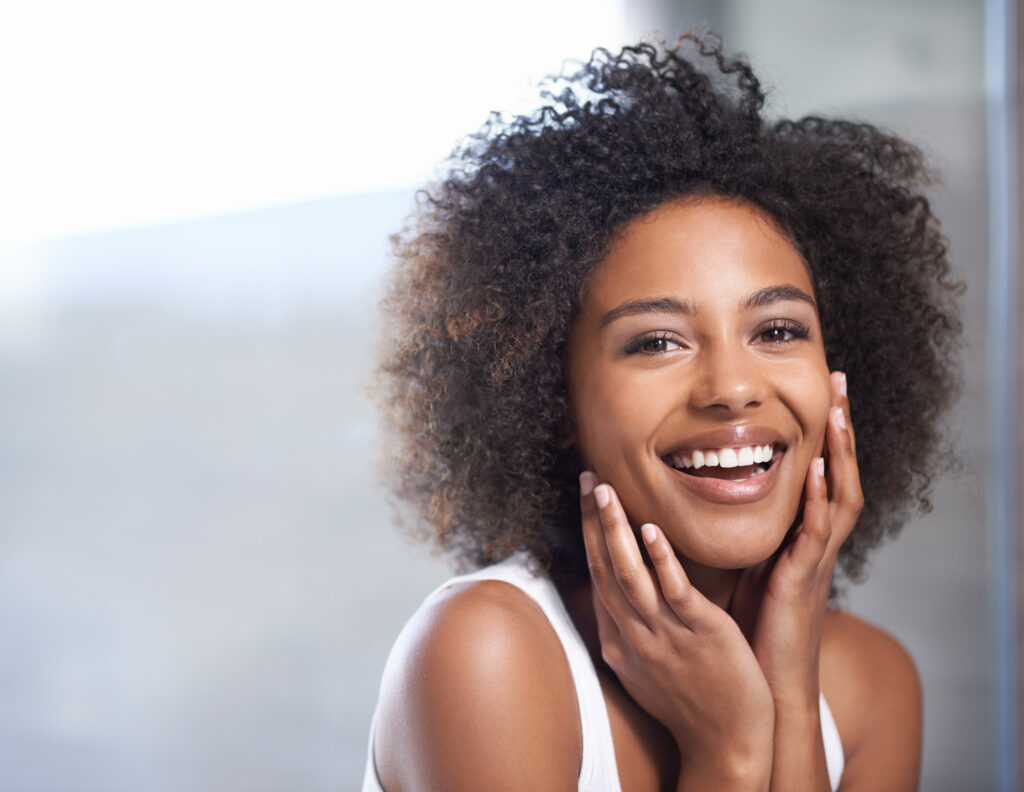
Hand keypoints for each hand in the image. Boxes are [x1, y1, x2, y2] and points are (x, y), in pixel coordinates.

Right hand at [580, 473, 773, 782]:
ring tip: (605, 491)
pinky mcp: (700, 634)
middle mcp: (634, 634)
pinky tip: (651, 530)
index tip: (587, 496)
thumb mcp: (644, 668)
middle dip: (594, 521)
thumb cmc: (690, 703)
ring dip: (614, 531)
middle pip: (605, 568)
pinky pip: (675, 592)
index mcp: (620, 640)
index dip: (589, 533)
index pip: (597, 575)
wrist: (725, 745)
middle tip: (587, 477)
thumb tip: (616, 600)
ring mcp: (664, 634)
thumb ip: (630, 629)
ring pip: (629, 575)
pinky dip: (660, 560)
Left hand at [731, 370, 862, 707]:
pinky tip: (818, 468)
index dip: (822, 435)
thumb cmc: (754, 629)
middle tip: (841, 381)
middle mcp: (815, 543)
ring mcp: (814, 560)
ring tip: (837, 410)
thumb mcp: (748, 568)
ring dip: (840, 452)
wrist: (763, 685)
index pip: (819, 475)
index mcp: (801, 539)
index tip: (821, 392)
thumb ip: (745, 534)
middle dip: (840, 429)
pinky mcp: (803, 580)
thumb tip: (714, 498)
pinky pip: (818, 532)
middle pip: (839, 474)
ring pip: (839, 496)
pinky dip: (820, 499)